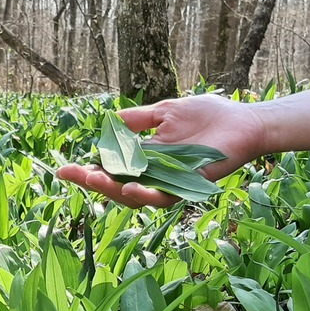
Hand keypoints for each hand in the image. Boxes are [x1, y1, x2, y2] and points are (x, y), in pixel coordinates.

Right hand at [58, 94, 265, 207]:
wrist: (244, 122)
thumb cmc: (209, 116)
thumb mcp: (165, 112)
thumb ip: (138, 119)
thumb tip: (109, 122)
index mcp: (146, 159)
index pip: (111, 170)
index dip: (87, 171)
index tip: (65, 168)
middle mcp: (154, 176)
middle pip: (115, 186)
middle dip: (91, 182)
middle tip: (70, 174)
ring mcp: (169, 185)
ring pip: (134, 196)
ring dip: (111, 189)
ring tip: (91, 179)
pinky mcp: (187, 190)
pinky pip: (162, 199)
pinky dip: (144, 195)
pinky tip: (128, 188)